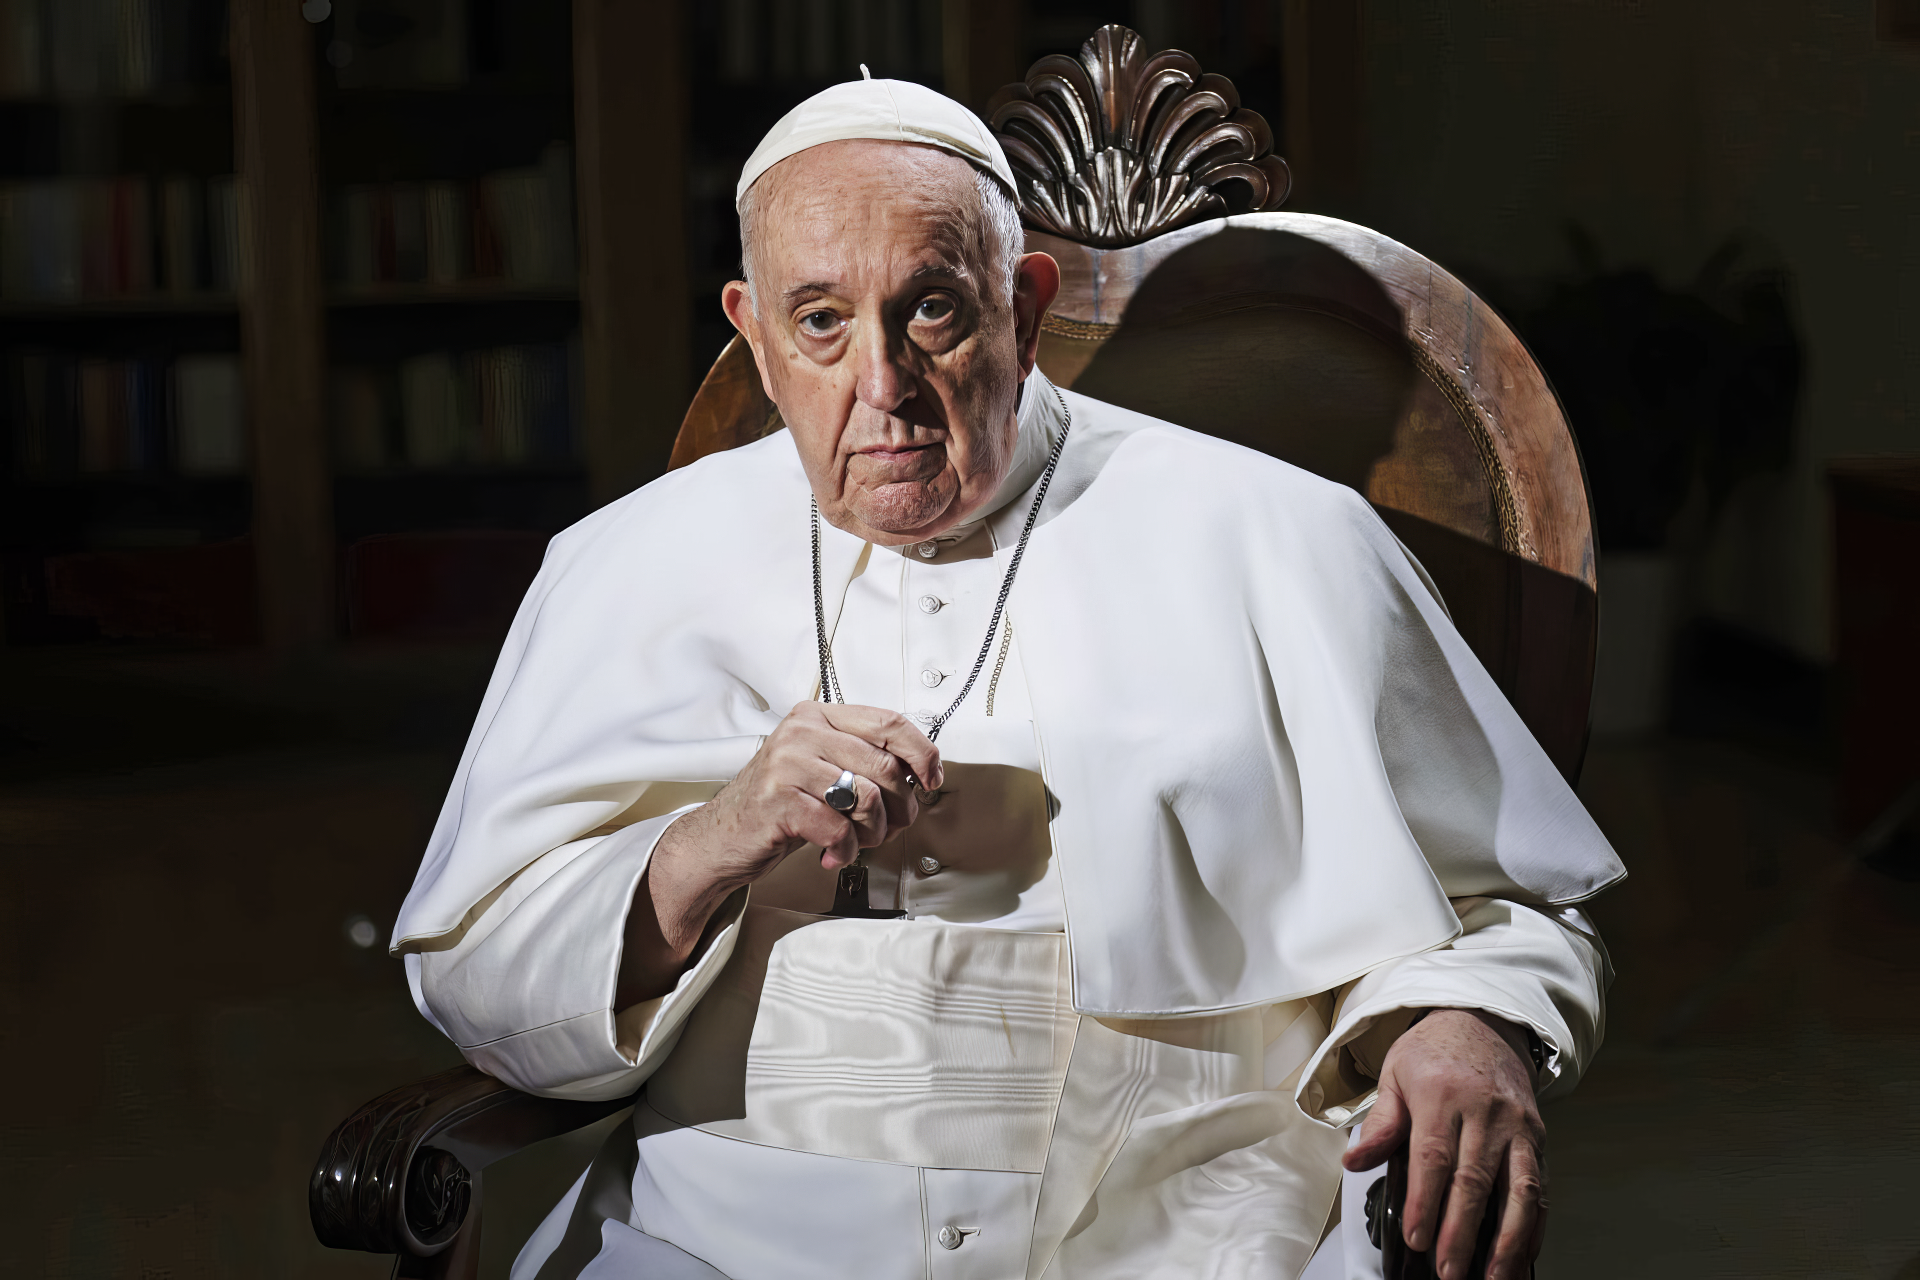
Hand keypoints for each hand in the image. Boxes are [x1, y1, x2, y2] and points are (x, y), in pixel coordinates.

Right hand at [616, 702, 942, 1005]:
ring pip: (866, 797)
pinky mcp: (778, 800)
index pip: (889, 721)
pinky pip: (837, 827)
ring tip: (859, 842)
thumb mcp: (823, 770)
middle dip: (901, 806)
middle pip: (885, 765)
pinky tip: (834, 854)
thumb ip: (864, 761)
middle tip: (890, 827)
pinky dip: (845, 849)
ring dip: (873, 832)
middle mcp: (802, 732)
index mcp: (818, 716)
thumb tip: (923, 774)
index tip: (932, 780)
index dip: (922, 753)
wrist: (721, 838)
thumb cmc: (779, 806)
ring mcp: (787, 763)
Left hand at [1344, 1009, 1545, 1279]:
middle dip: (1461, 1231)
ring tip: (1494, 1276)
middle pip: (1474, 1180)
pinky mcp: (1538, 1137)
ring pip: (1517, 1189)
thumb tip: (1355, 1160)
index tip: (1416, 1238)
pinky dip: (1534, 1226)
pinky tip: (1524, 1254)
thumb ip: (1380, 1122)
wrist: (1484, 1022)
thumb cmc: (1434, 1052)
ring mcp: (1517, 1125)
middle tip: (1448, 1269)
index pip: (1433, 1157)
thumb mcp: (1395, 1074)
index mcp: (1442, 1094)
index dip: (1425, 1202)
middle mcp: (1485, 1111)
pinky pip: (1539, 1187)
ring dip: (1507, 1239)